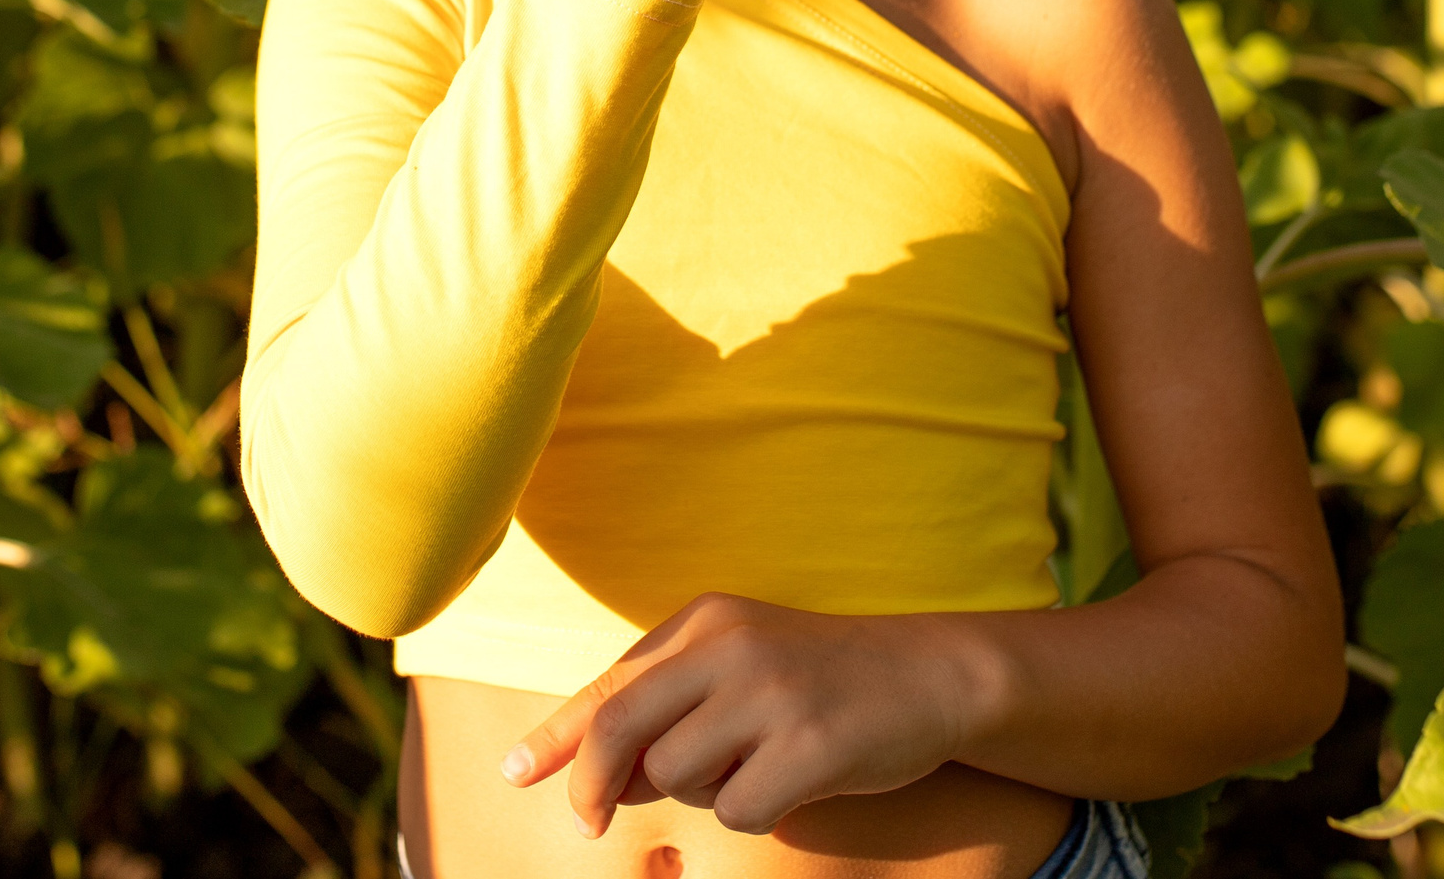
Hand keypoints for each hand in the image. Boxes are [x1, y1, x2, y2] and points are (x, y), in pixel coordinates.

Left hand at [499, 594, 992, 836]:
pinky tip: (793, 780)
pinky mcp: (810, 745)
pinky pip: (739, 811)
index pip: (610, 683)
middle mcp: (731, 647)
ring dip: (701, 792)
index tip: (515, 773)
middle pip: (619, 729)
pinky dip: (754, 812)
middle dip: (591, 786)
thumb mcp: (739, 662)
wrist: (929, 674)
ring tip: (752, 764)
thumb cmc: (819, 678)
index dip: (556, 737)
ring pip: (676, 777)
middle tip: (587, 824)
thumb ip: (668, 699)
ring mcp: (771, 694)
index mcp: (707, 620)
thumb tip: (589, 774)